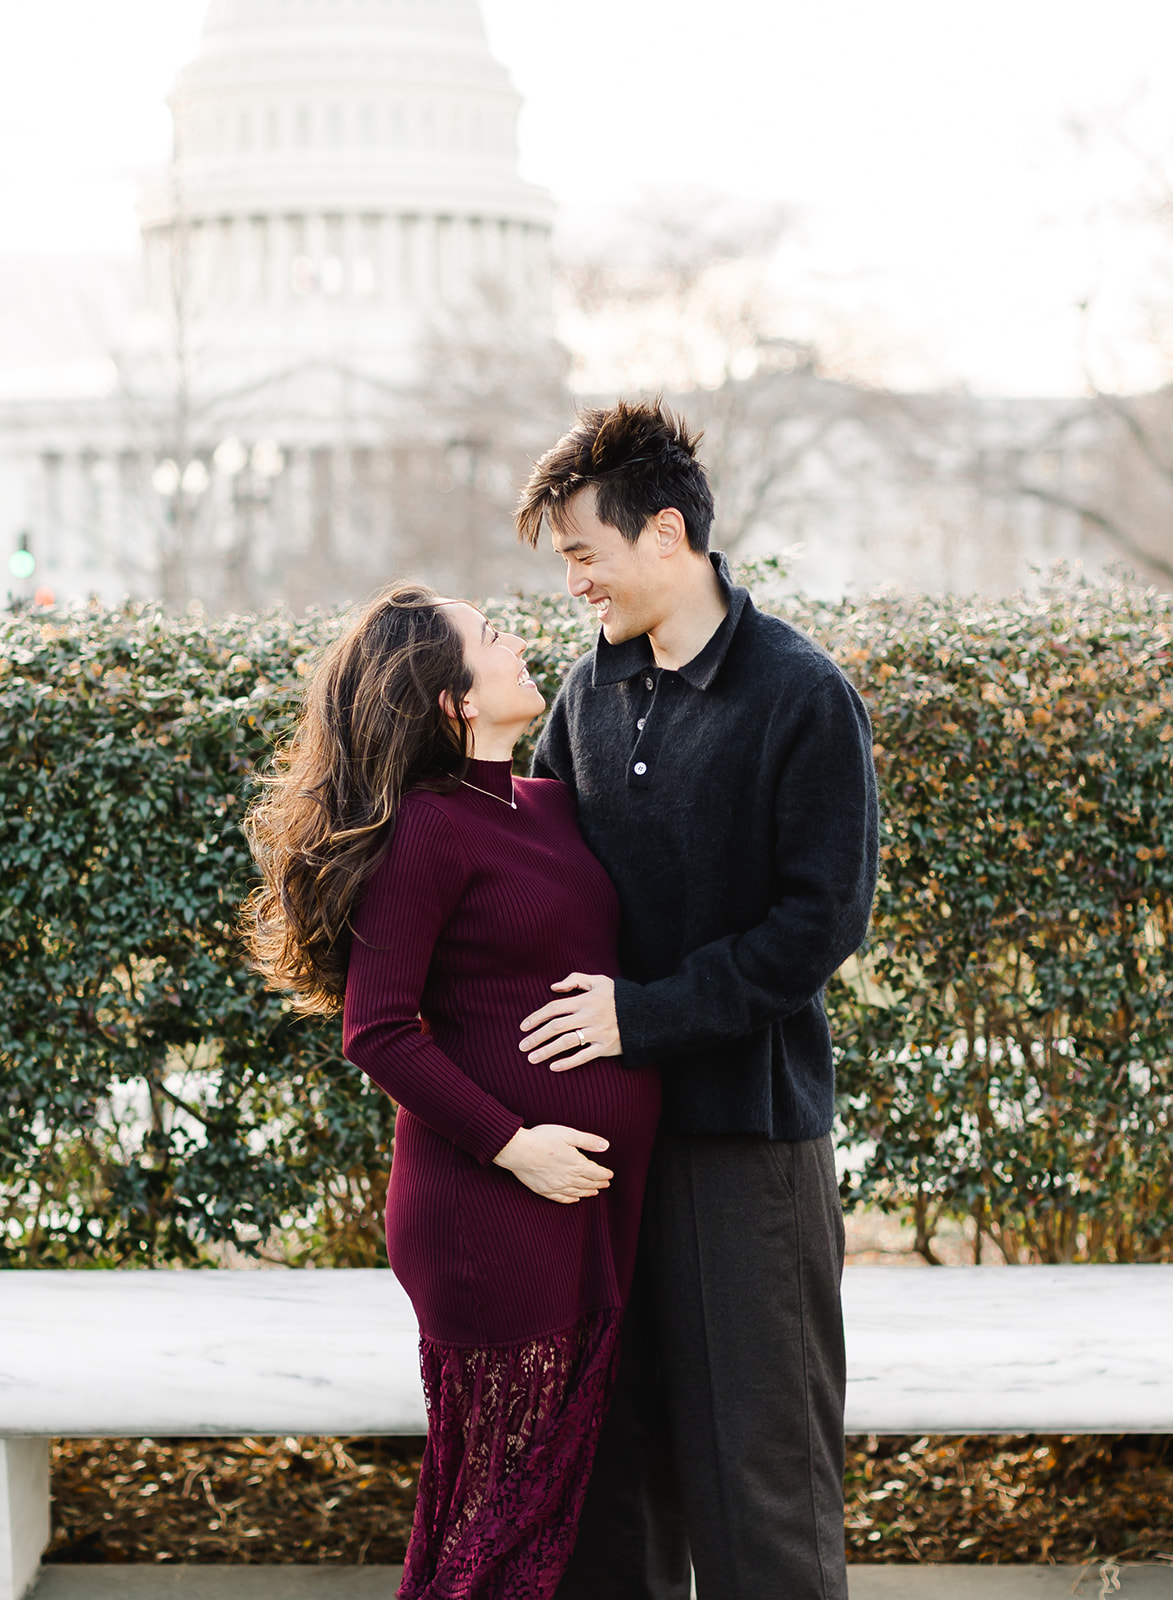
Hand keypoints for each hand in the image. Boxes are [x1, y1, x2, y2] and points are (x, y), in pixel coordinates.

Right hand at [493, 1124, 612, 1203]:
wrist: (518, 1150)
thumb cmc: (542, 1139)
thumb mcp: (569, 1134)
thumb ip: (588, 1141)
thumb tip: (606, 1146)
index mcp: (576, 1164)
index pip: (596, 1173)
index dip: (605, 1174)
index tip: (610, 1175)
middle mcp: (568, 1178)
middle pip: (588, 1184)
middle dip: (598, 1184)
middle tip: (606, 1185)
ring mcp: (555, 1186)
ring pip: (576, 1192)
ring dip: (587, 1193)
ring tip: (594, 1193)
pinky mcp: (544, 1190)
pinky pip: (561, 1198)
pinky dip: (570, 1200)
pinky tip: (574, 1199)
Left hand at [519, 973, 621, 1071]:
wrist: (647, 1014)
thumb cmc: (619, 997)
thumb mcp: (600, 981)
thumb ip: (575, 979)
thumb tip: (553, 987)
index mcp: (585, 1000)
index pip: (554, 1008)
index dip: (536, 1017)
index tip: (523, 1026)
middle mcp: (589, 1016)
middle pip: (556, 1027)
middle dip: (536, 1037)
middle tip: (521, 1046)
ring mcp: (597, 1032)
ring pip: (566, 1042)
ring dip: (546, 1051)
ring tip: (531, 1058)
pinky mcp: (605, 1047)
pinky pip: (583, 1056)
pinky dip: (568, 1063)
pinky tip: (553, 1067)